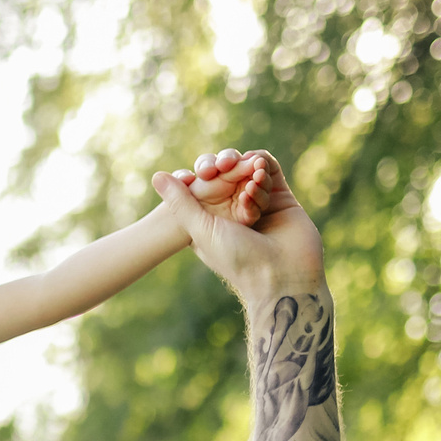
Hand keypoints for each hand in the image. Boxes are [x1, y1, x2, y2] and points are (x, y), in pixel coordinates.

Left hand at [151, 150, 321, 297]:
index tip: (200, 174)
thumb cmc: (238, 258)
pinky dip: (264, 166)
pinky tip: (260, 172)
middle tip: (223, 165)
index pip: (201, 186)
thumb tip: (156, 176)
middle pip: (225, 174)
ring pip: (247, 170)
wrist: (284, 274)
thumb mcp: (202, 230)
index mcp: (209, 221)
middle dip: (224, 166)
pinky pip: (270, 171)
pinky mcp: (281, 198)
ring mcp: (258, 203)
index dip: (200, 175)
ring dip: (246, 169)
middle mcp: (233, 210)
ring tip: (249, 181)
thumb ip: (180, 203)